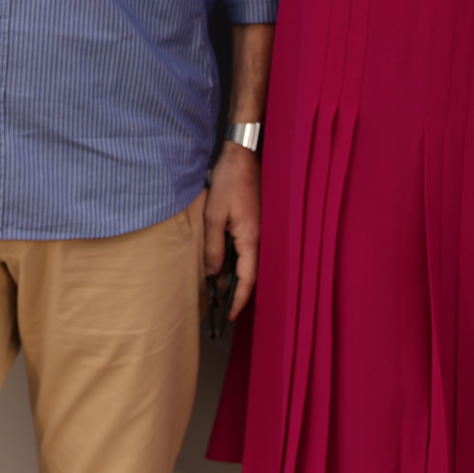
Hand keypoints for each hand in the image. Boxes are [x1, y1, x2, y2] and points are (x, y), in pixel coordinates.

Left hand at [204, 143, 260, 319]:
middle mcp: (259, 238)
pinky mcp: (255, 223)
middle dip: (234, 292)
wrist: (242, 156)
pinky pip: (246, 249)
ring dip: (233, 275)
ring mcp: (258, 230)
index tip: (230, 316)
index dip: (239, 300)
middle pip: (249, 274)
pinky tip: (222, 261)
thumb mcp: (214, 216)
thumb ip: (214, 248)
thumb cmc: (229, 182)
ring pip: (247, 262)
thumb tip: (214, 274)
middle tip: (218, 305)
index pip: (247, 279)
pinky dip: (235, 260)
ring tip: (216, 287)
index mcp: (251, 239)